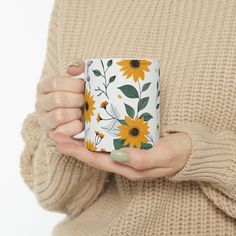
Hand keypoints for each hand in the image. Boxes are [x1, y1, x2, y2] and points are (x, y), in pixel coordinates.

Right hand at [35, 59, 84, 135]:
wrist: (77, 116)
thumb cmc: (77, 95)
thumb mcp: (77, 80)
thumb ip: (77, 68)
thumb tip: (74, 69)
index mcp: (43, 86)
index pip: (54, 82)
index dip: (72, 85)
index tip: (83, 87)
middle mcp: (40, 103)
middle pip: (58, 99)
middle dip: (77, 100)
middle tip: (84, 101)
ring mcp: (43, 119)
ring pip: (59, 115)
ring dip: (76, 114)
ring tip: (81, 112)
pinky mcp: (51, 134)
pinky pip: (63, 131)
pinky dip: (75, 126)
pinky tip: (80, 123)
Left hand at [48, 131, 191, 180]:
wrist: (191, 150)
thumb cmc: (179, 153)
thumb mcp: (164, 156)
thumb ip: (141, 159)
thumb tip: (117, 156)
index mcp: (129, 167)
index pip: (98, 161)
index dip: (77, 153)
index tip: (60, 142)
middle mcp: (125, 162)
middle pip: (94, 155)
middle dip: (74, 146)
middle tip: (56, 134)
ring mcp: (128, 153)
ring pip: (100, 149)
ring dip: (83, 141)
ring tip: (68, 130)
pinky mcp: (132, 145)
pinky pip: (110, 142)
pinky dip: (98, 135)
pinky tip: (92, 127)